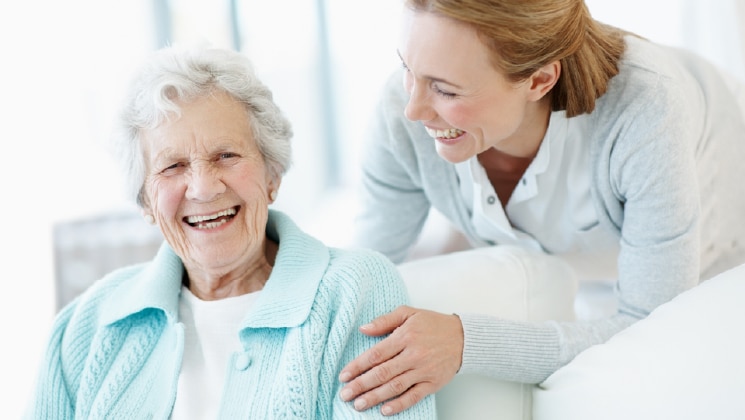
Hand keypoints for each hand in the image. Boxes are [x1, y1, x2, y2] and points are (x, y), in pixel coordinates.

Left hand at [338, 305, 462, 415]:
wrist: (464, 338)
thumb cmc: (433, 324)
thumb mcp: (409, 313)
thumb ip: (385, 320)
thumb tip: (363, 329)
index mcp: (405, 336)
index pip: (375, 354)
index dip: (357, 366)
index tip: (343, 376)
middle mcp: (413, 355)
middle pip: (382, 373)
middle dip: (361, 385)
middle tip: (345, 394)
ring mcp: (423, 370)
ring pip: (395, 386)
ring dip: (375, 397)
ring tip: (358, 405)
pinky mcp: (433, 383)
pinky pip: (414, 396)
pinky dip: (399, 404)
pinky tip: (385, 410)